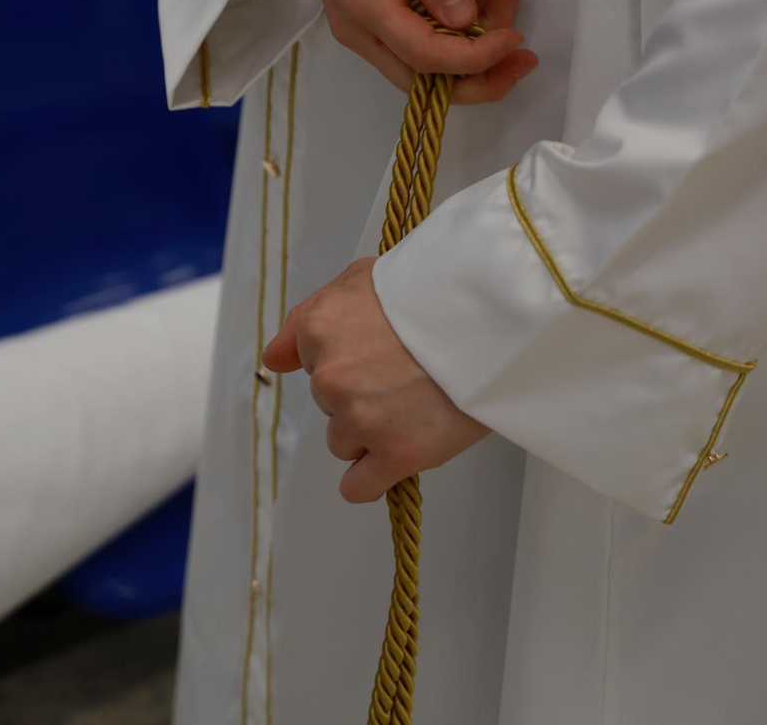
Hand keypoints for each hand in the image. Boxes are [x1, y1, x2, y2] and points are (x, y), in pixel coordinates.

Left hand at [262, 258, 489, 502]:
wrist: (493, 315)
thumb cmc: (433, 290)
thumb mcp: (359, 281)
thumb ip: (308, 320)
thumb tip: (272, 360)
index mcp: (319, 330)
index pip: (308, 363)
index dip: (347, 360)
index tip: (378, 354)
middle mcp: (329, 377)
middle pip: (329, 404)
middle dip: (361, 395)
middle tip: (408, 377)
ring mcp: (360, 418)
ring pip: (343, 443)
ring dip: (371, 433)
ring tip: (416, 407)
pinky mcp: (395, 453)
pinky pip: (359, 486)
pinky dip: (372, 480)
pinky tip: (392, 461)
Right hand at [280, 0, 537, 103]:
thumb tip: (464, 20)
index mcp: (363, 6)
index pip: (426, 58)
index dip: (477, 58)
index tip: (517, 36)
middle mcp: (359, 32)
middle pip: (425, 83)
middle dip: (482, 71)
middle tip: (523, 39)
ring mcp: (364, 31)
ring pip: (426, 68)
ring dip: (474, 45)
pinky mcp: (373, 23)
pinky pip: (419, 44)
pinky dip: (457, 28)